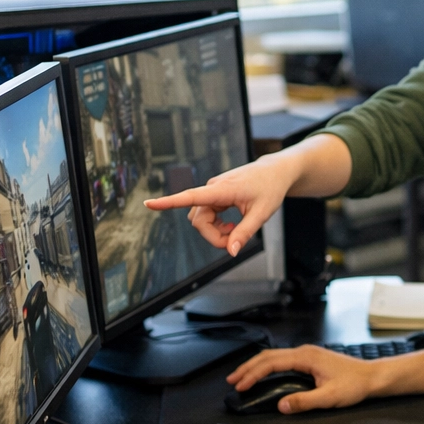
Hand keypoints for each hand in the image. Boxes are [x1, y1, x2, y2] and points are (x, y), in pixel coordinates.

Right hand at [143, 154, 297, 256]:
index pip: (190, 197)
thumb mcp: (262, 214)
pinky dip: (216, 226)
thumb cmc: (270, 189)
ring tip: (235, 231)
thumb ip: (245, 233)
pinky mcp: (214, 195)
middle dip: (212, 236)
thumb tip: (230, 251)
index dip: (169, 202)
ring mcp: (212, 192)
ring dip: (214, 232)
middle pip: (198, 220)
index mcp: (222, 189)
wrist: (275, 172)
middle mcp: (212, 188)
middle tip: (234, 242)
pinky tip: (230, 226)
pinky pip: (206, 216)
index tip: (149, 203)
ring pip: (201, 220)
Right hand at [227, 346, 376, 412]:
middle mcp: (305, 352)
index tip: (240, 386)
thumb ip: (304, 401)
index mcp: (306, 357)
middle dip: (248, 368)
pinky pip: (282, 360)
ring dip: (256, 366)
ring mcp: (307, 354)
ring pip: (274, 356)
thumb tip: (281, 405)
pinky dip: (268, 366)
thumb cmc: (355, 385)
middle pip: (268, 356)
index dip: (253, 374)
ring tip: (241, 377)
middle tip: (232, 380)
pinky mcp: (310, 359)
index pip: (272, 363)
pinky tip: (263, 374)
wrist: (372, 377)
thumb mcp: (329, 398)